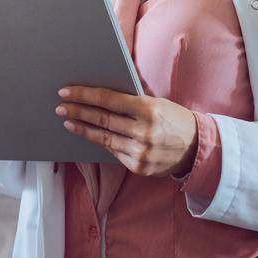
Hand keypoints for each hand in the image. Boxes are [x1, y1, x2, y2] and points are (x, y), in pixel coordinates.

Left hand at [57, 85, 198, 177]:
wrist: (197, 148)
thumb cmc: (173, 119)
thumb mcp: (156, 102)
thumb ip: (131, 99)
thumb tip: (98, 91)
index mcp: (149, 109)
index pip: (108, 100)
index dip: (84, 95)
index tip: (66, 92)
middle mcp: (144, 132)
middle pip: (102, 119)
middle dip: (78, 112)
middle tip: (61, 107)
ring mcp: (141, 152)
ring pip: (104, 138)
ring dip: (83, 129)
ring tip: (68, 121)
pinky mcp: (139, 167)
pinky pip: (113, 152)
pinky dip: (100, 142)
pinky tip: (88, 135)